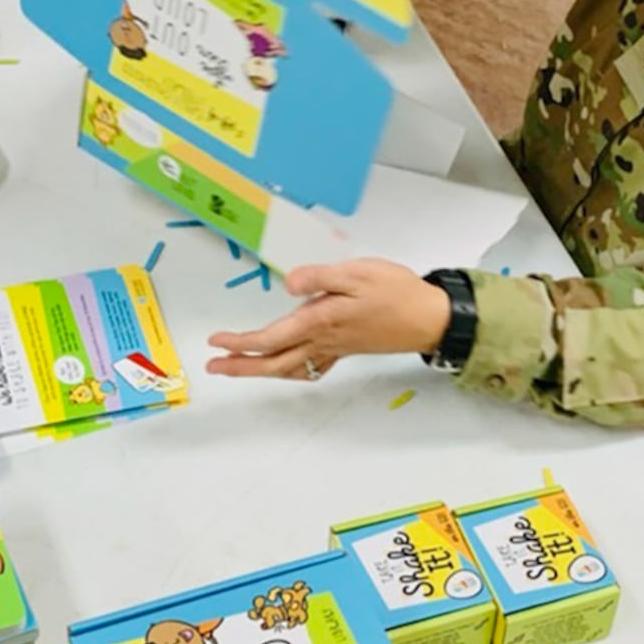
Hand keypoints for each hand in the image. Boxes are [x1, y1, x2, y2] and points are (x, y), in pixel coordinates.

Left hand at [207, 260, 450, 381]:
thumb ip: (319, 277)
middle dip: (241, 367)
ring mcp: (335, 348)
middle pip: (273, 362)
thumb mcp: (358, 273)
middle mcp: (323, 340)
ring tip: (239, 368)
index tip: (216, 341)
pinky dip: (291, 370)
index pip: (270, 339)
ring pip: (289, 368)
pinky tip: (286, 367)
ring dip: (261, 371)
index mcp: (320, 321)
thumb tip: (287, 284)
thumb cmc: (396, 292)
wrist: (429, 317)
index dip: (240, 343)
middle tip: (214, 367)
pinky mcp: (347, 349)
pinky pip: (311, 367)